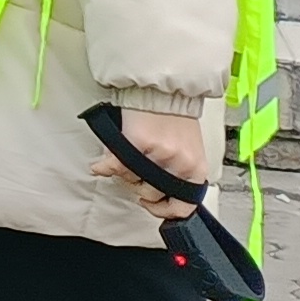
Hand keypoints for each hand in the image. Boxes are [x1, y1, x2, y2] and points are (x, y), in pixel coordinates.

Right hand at [93, 108, 210, 218]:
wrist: (161, 90)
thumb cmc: (173, 118)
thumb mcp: (185, 151)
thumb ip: (174, 174)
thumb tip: (155, 196)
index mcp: (196, 169)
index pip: (183, 206)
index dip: (162, 210)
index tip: (150, 204)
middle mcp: (181, 164)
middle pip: (152, 193)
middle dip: (138, 186)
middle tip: (133, 174)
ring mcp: (160, 154)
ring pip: (133, 180)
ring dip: (124, 173)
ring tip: (123, 161)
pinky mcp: (139, 142)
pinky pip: (117, 165)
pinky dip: (106, 166)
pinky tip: (103, 165)